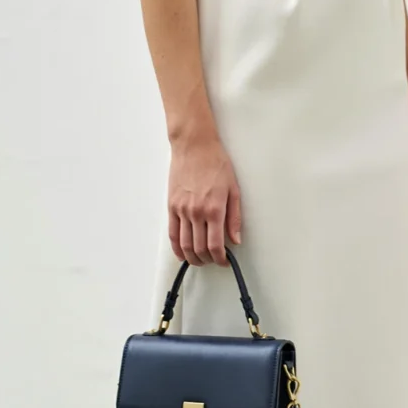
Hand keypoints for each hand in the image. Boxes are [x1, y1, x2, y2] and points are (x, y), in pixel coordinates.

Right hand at [167, 132, 241, 264]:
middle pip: (199, 248)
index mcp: (214, 209)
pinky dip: (177, 248)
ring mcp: (182, 210)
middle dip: (208, 260)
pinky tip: (182, 253)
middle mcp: (196, 212)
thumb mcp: (233, 189)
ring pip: (185, 244)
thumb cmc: (216, 163)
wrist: (194, 146)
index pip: (215, 245)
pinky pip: (172, 233)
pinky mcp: (172, 206)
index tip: (224, 261)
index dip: (220, 258)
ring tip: (200, 260)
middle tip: (214, 260)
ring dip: (192, 257)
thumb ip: (235, 217)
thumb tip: (235, 239)